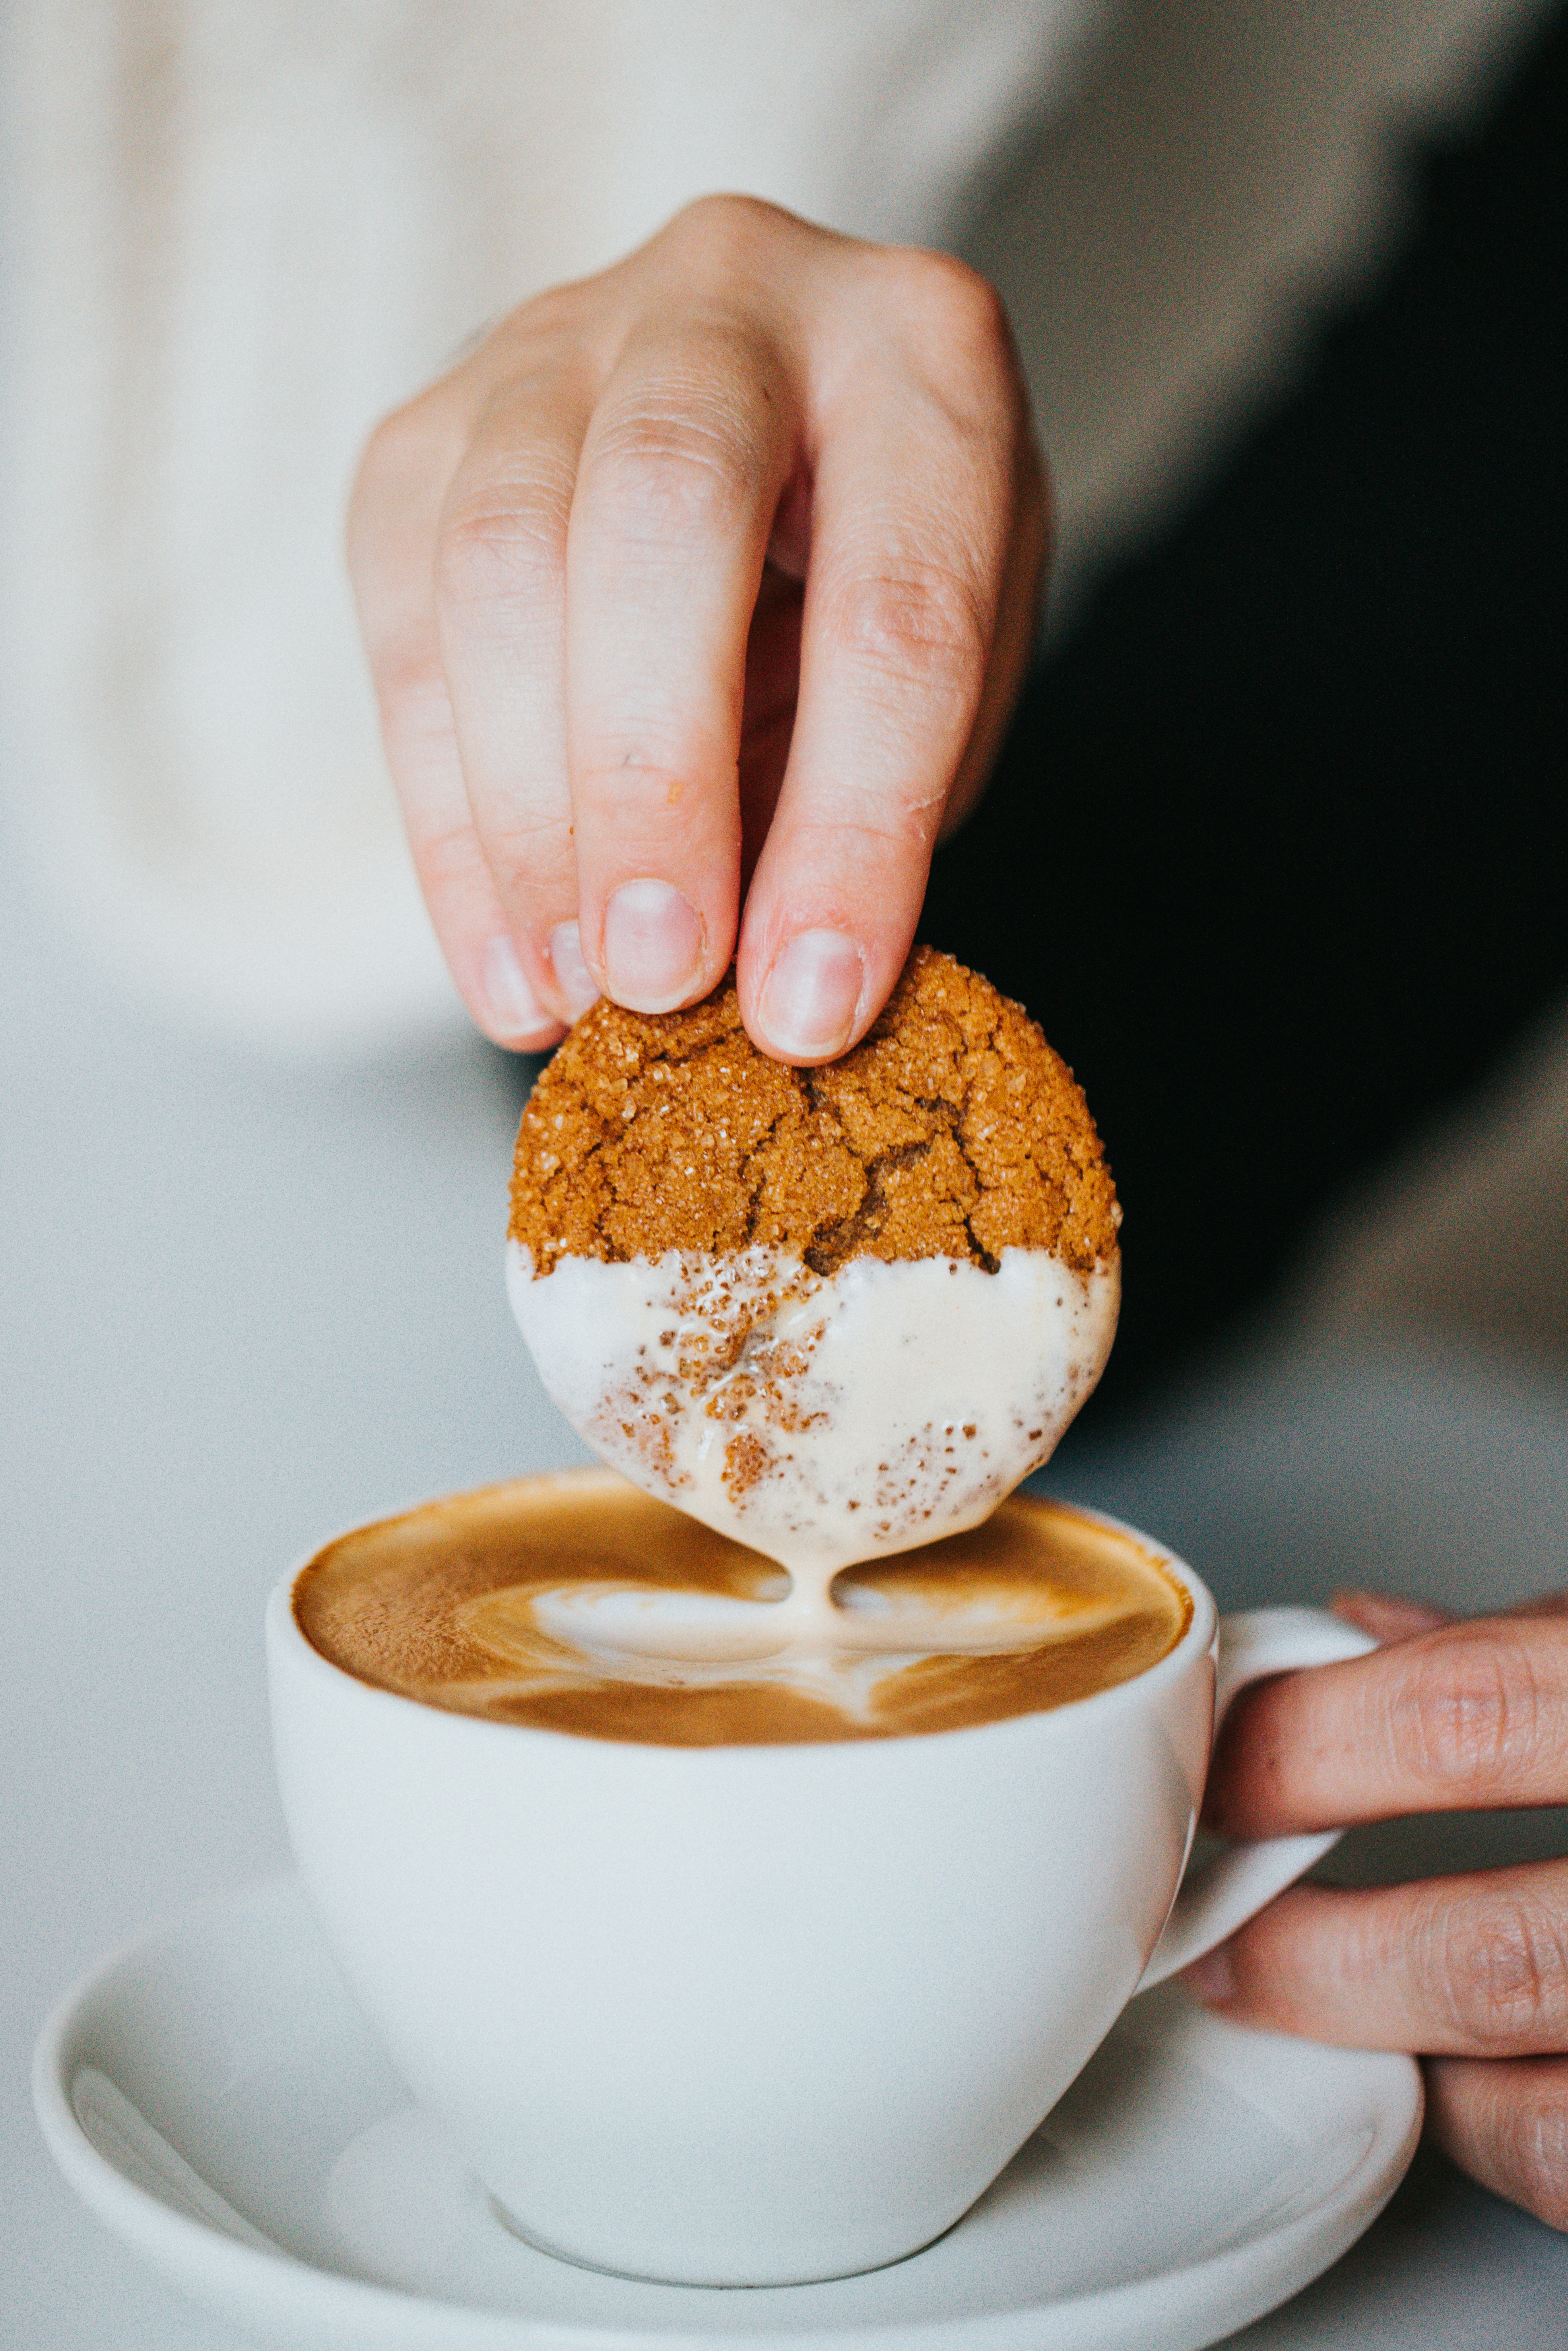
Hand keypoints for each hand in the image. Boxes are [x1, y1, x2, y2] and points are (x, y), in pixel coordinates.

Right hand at [348, 196, 1045, 1057]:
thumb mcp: (934, 688)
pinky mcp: (424, 430)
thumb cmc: (867, 585)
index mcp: (920, 353)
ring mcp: (554, 340)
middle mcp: (734, 294)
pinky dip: (450, 826)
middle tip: (656, 979)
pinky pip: (404, 626)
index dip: (856, 823)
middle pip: (663, 510)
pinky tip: (507, 966)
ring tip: (573, 996)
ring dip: (529, 816)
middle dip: (654, 775)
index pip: (897, 602)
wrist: (754, 442)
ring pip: (502, 561)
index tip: (813, 1004)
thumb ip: (862, 809)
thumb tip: (770, 997)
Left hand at [1191, 1591, 1567, 2229]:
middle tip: (1229, 1934)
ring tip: (1328, 2009)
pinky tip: (1470, 2071)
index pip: (1469, 1714)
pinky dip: (1513, 2124)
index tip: (1227, 1771)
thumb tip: (1375, 1634)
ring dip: (1416, 2061)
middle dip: (1323, 1954)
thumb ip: (1535, 1648)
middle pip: (1501, 1949)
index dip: (1313, 1747)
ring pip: (1548, 2105)